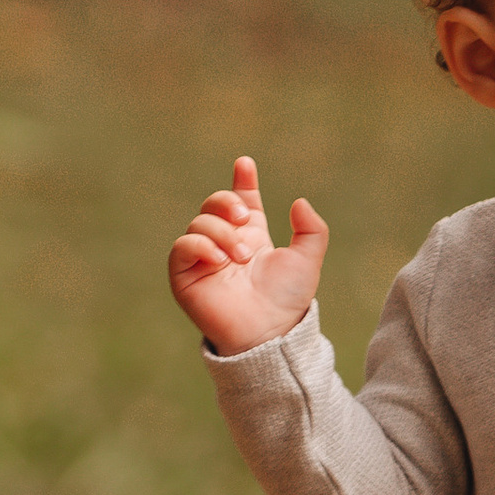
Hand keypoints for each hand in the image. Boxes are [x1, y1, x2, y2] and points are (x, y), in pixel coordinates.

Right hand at [168, 155, 328, 352]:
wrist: (268, 331)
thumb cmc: (287, 300)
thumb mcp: (307, 260)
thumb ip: (311, 229)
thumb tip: (299, 202)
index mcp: (253, 236)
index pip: (242, 200)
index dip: (242, 181)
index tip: (246, 164)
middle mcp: (226, 243)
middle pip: (214, 203)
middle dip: (227, 202)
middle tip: (246, 220)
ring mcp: (204, 258)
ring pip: (200, 223)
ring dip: (222, 233)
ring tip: (241, 256)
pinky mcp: (186, 275)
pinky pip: (182, 247)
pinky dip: (200, 246)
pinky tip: (220, 259)